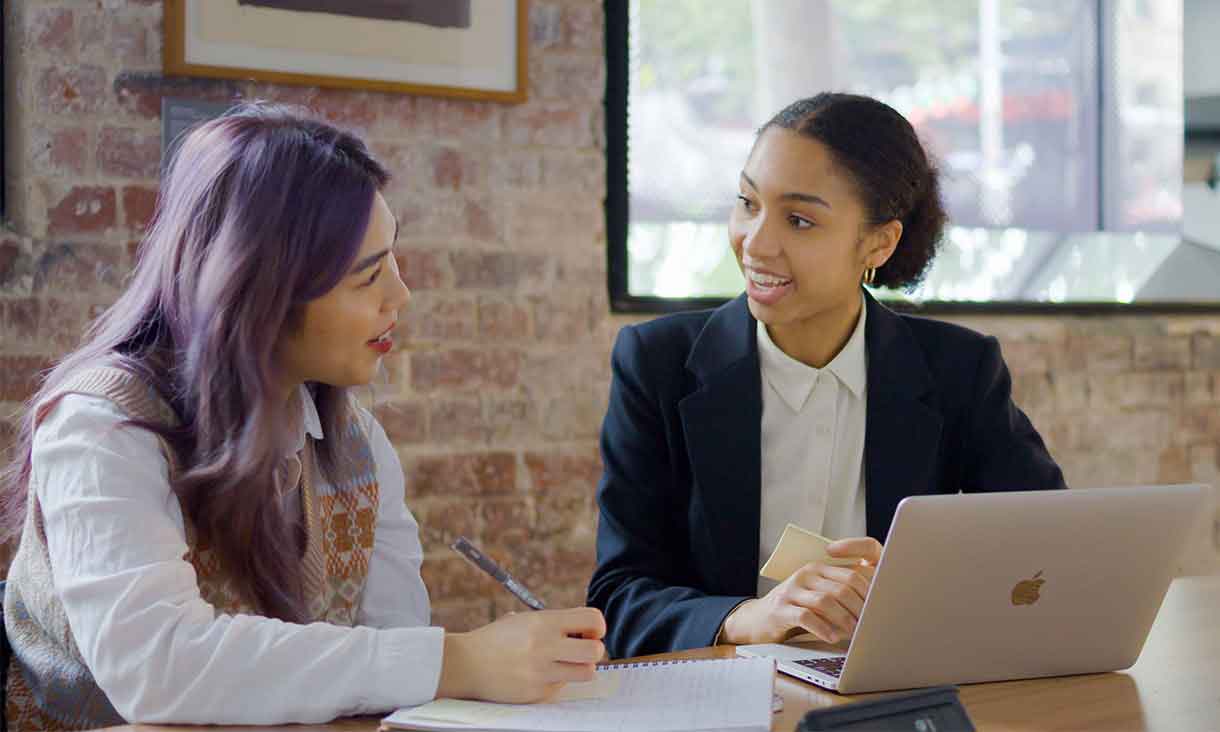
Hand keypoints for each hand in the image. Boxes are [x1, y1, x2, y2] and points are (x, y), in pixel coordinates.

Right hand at [437, 607, 606, 702]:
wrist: (467, 664)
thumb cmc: (498, 639)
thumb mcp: (525, 620)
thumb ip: (555, 622)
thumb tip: (586, 628)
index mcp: (544, 622)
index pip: (592, 619)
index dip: (598, 626)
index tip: (589, 631)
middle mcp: (546, 646)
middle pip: (596, 650)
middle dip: (595, 649)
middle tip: (583, 649)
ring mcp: (542, 672)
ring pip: (586, 672)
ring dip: (581, 668)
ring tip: (567, 664)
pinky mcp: (537, 693)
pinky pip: (562, 687)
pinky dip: (557, 681)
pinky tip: (539, 675)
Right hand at [721, 537, 881, 644]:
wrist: (758, 619)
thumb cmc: (796, 609)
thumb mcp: (817, 596)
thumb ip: (840, 595)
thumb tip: (874, 606)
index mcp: (818, 568)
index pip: (852, 574)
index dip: (869, 594)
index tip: (879, 610)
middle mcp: (805, 575)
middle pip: (841, 588)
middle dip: (859, 609)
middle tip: (868, 625)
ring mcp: (791, 590)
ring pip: (825, 601)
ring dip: (843, 620)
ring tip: (853, 633)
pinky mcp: (780, 608)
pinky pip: (805, 617)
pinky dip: (822, 628)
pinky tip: (831, 638)